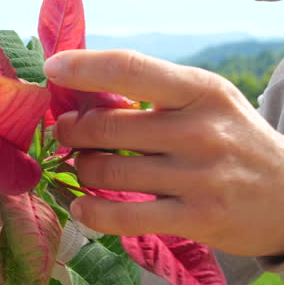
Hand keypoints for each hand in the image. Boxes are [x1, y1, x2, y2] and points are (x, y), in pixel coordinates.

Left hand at [45, 49, 283, 256]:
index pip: (131, 69)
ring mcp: (200, 176)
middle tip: (67, 132)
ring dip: (81, 171)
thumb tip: (81, 93)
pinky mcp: (197, 218)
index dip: (83, 67)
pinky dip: (91, 213)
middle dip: (72, 130)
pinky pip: (122, 217)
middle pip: (105, 127)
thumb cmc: (232, 141)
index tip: (52, 67)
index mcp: (201, 91)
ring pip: (106, 172)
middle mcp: (201, 130)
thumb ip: (154, 95)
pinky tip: (81, 208)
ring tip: (85, 168)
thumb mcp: (206, 103)